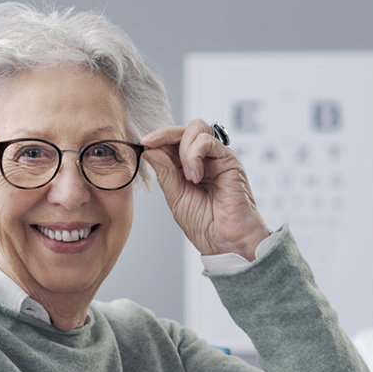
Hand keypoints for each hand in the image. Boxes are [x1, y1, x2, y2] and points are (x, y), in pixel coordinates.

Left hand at [141, 119, 268, 259]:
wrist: (226, 242)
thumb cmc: (206, 225)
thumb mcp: (176, 197)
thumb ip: (165, 173)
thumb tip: (150, 150)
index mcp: (188, 167)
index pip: (172, 141)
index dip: (157, 138)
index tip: (142, 143)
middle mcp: (204, 159)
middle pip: (184, 129)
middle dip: (164, 134)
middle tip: (151, 144)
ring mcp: (217, 158)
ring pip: (197, 128)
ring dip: (184, 149)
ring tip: (187, 177)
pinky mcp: (230, 160)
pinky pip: (208, 141)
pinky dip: (195, 154)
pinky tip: (195, 176)